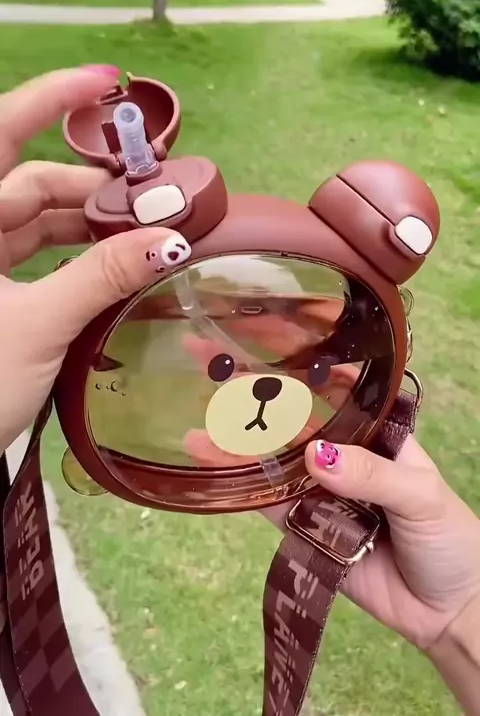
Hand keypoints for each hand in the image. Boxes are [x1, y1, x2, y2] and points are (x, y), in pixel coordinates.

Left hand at [0, 67, 191, 454]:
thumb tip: (170, 238)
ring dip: (94, 224)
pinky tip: (118, 261)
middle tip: (160, 201)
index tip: (108, 84)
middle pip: (35, 184)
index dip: (51, 99)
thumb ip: (104, 276)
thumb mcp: (40, 326)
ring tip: (149, 233)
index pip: (2, 135)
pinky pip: (39, 254)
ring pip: (40, 221)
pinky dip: (79, 254)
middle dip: (98, 188)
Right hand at [175, 293, 479, 651]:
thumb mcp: (421, 494)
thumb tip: (315, 456)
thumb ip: (371, 474)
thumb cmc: (450, 538)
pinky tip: (210, 466)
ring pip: (272, 457)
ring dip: (235, 439)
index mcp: (374, 429)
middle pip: (290, 413)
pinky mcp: (306, 527)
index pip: (330, 379)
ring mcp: (320, 488)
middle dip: (250, 386)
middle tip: (206, 356)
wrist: (449, 607)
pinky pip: (269, 502)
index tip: (255, 327)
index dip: (294, 353)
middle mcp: (342, 450)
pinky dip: (241, 485)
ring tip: (196, 424)